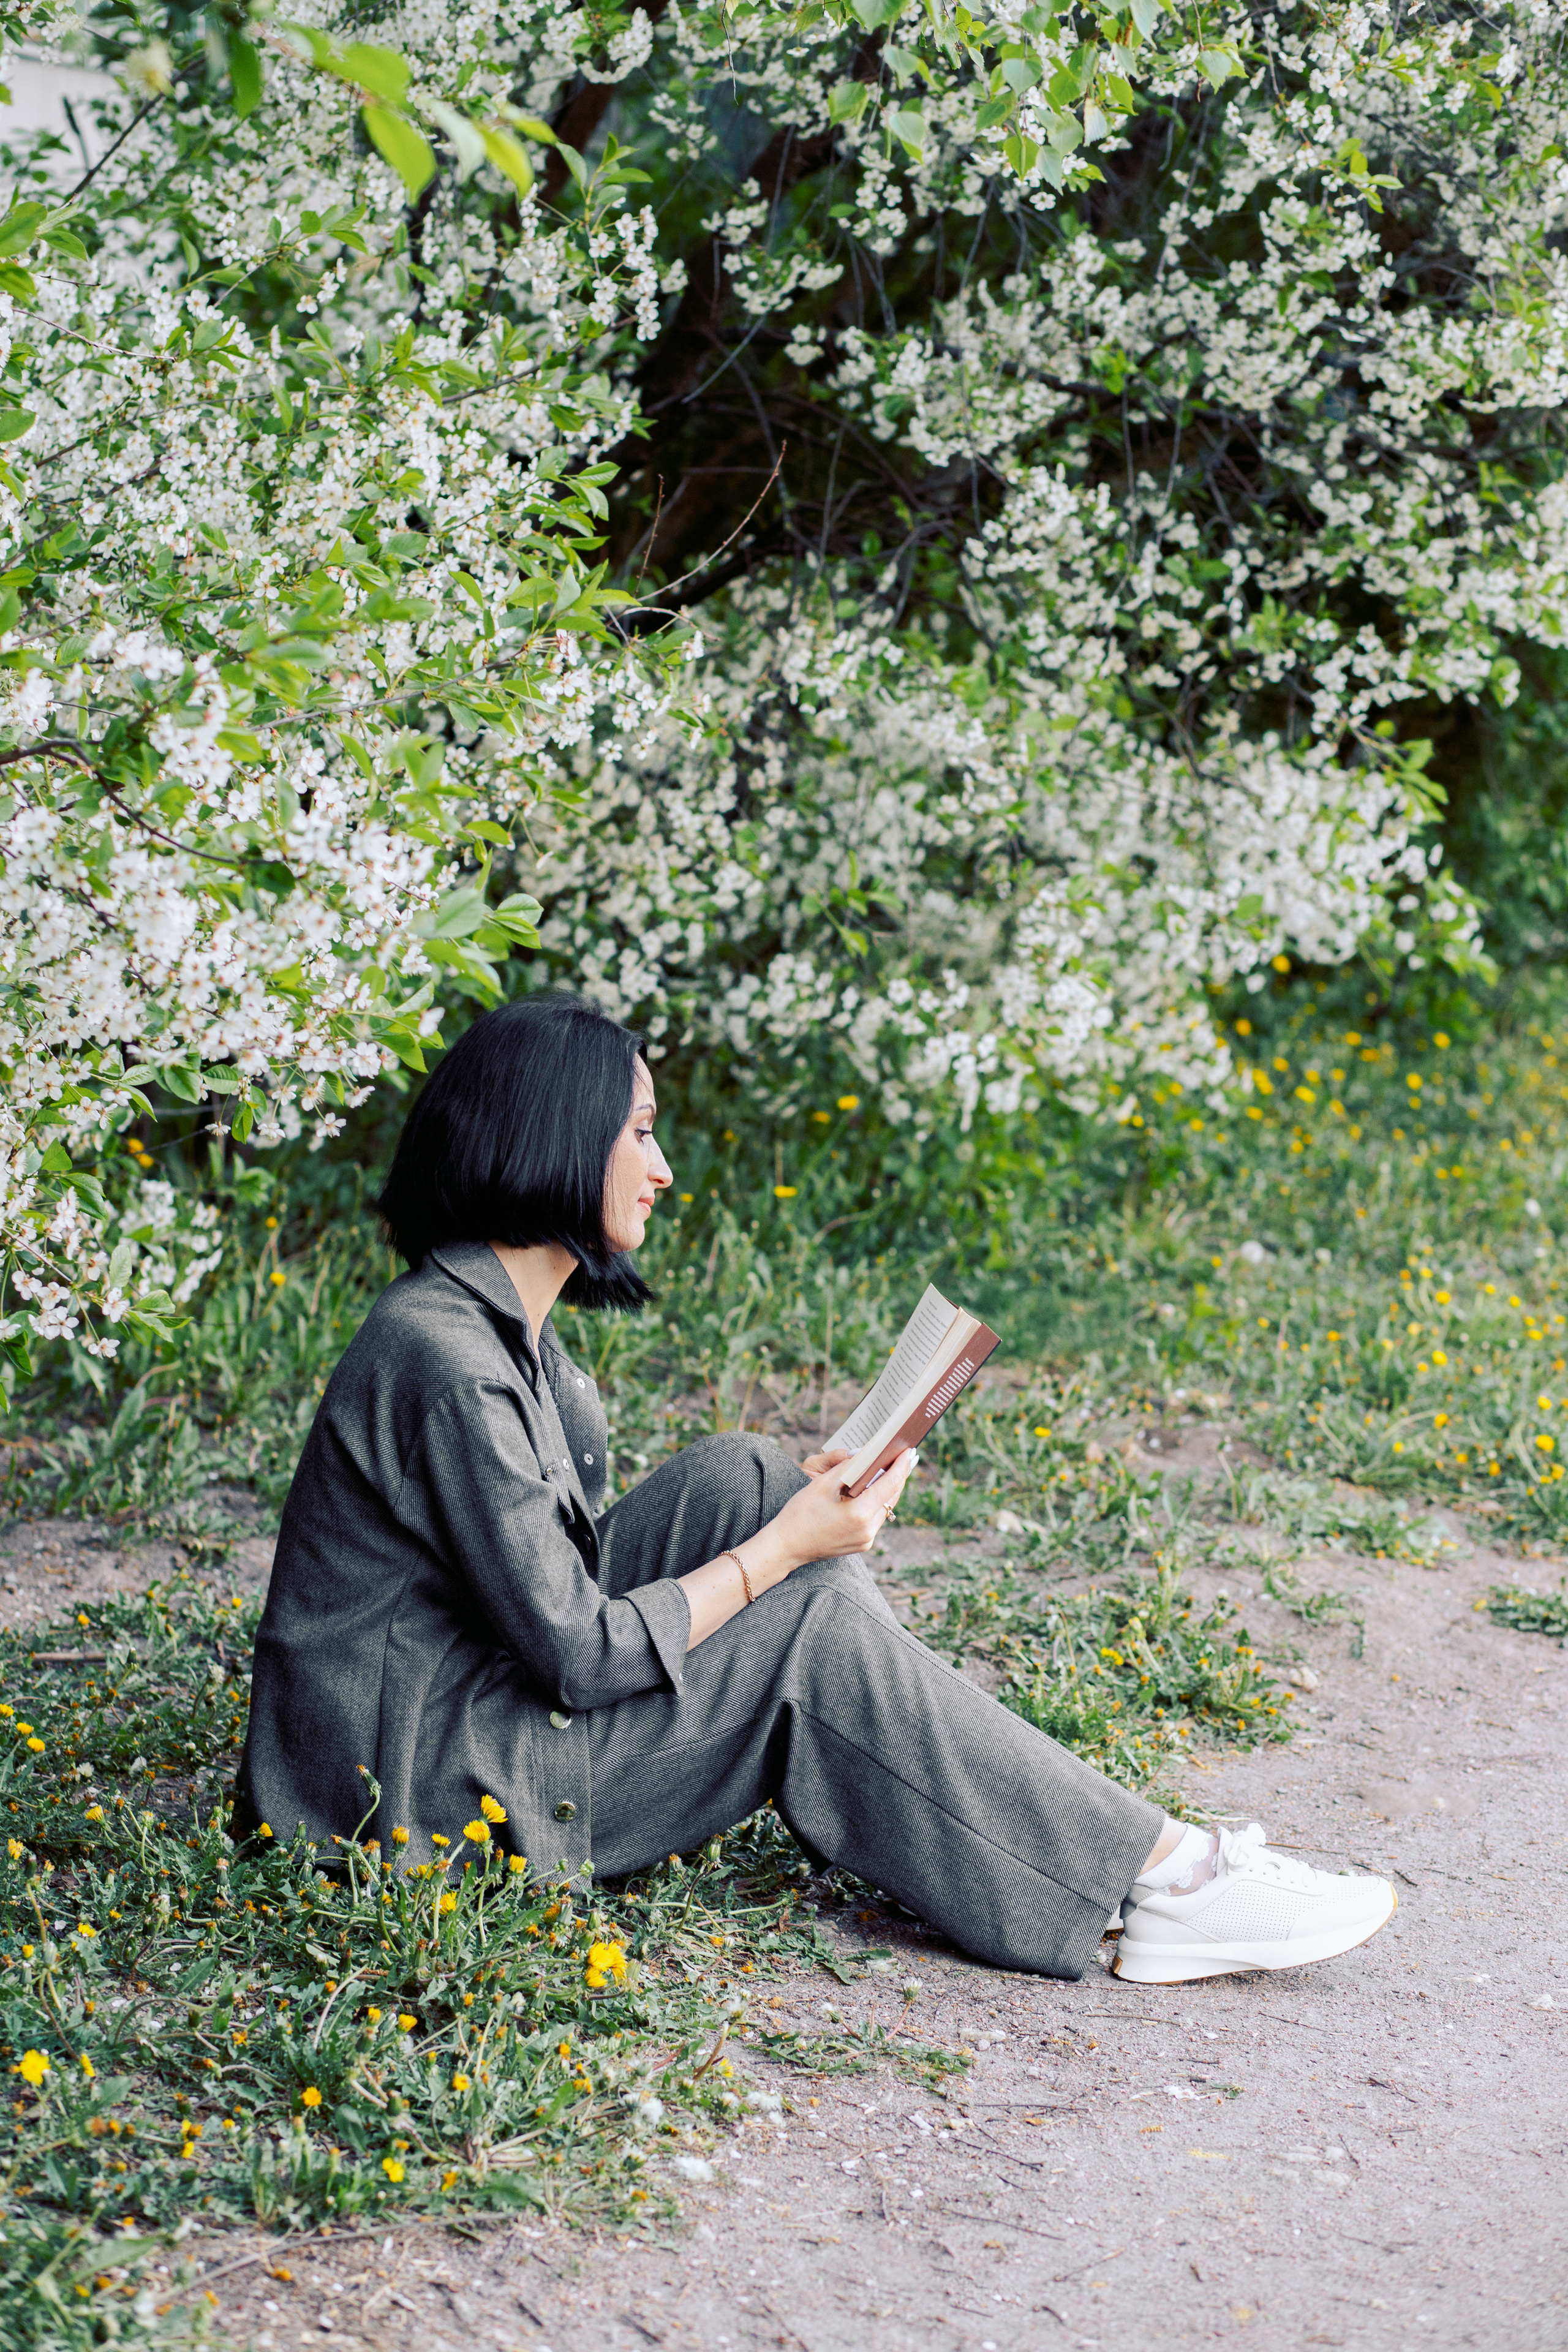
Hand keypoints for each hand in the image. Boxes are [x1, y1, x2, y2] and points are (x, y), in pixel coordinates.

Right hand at [761, 1446, 918, 1571]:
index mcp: (859, 1514)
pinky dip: (877, 1502)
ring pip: (885, 1508)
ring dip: (888, 1489)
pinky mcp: (862, 1544)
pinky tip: (875, 1489)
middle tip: (905, 1456)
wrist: (785, 1547)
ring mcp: (866, 1540)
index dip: (900, 1466)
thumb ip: (848, 1468)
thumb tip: (867, 1455)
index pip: (889, 1485)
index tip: (908, 1451)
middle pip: (891, 1497)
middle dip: (898, 1476)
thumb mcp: (822, 1485)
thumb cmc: (799, 1514)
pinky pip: (876, 1519)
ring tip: (892, 1469)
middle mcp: (867, 1530)